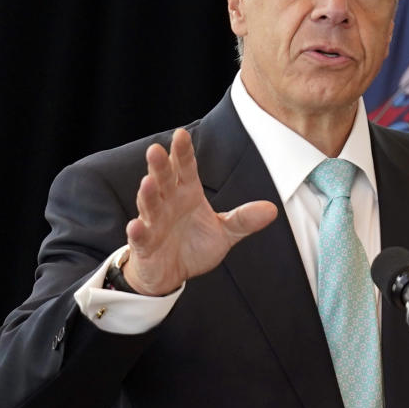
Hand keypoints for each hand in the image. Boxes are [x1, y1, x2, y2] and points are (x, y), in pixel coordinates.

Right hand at [123, 128, 277, 295]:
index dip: (183, 152)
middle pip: (163, 180)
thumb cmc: (194, 245)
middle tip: (156, 149)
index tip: (181, 134)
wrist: (171, 273)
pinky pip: (140, 237)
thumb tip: (272, 209)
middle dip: (159, 166)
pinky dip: (137, 231)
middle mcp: (168, 203)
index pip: (185, 169)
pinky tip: (136, 225)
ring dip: (147, 194)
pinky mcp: (144, 245)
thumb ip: (244, 219)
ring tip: (147, 182)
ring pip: (149, 205)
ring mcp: (153, 222)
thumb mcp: (225, 232)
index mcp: (187, 193)